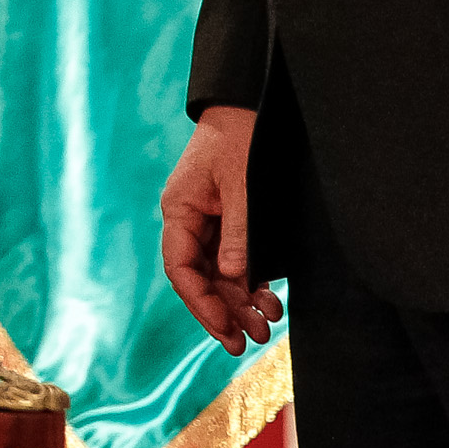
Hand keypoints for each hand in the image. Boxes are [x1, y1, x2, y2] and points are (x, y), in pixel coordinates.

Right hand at [161, 106, 280, 353]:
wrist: (248, 106)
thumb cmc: (240, 139)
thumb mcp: (241, 186)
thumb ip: (237, 232)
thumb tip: (235, 277)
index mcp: (179, 209)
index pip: (180, 268)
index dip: (201, 303)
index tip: (225, 329)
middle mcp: (190, 220)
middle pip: (200, 277)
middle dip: (224, 311)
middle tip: (248, 341)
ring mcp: (209, 221)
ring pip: (219, 274)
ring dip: (240, 302)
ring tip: (265, 328)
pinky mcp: (229, 221)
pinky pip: (234, 261)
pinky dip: (250, 284)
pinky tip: (269, 300)